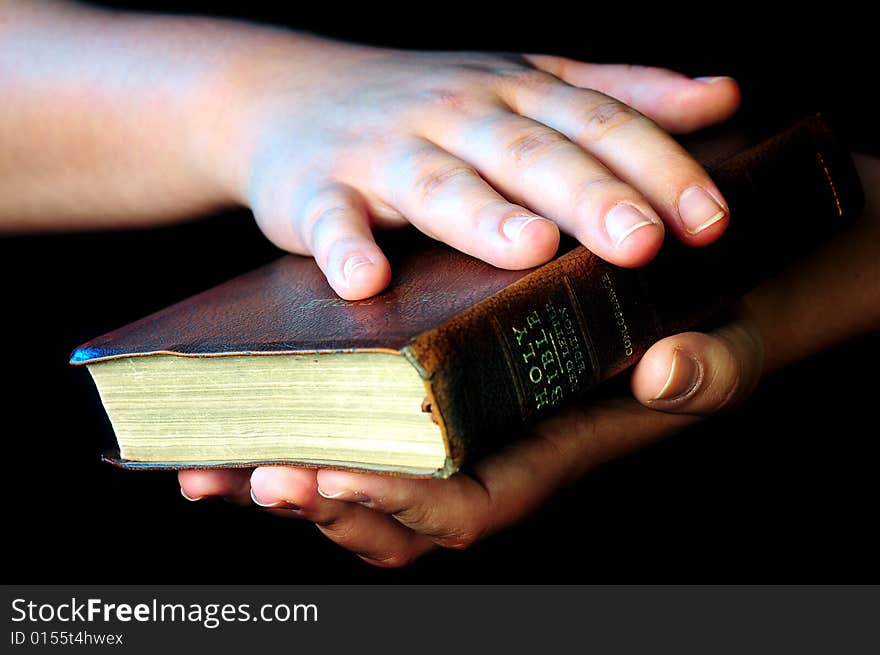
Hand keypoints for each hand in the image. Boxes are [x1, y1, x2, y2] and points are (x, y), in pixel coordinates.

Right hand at [3, 5, 736, 294]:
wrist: (283, 92)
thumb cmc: (424, 103)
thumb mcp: (524, 83)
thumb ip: (618, 92)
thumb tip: (721, 96)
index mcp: (513, 94)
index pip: (598, 124)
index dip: (659, 168)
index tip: (713, 221)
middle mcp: (455, 114)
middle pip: (530, 153)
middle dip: (589, 195)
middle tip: (644, 242)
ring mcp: (382, 151)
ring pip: (439, 182)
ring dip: (482, 216)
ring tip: (528, 250)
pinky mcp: (317, 190)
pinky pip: (331, 219)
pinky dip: (345, 246)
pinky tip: (365, 280)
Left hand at [179, 308, 764, 565]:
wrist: (689, 301)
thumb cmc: (703, 338)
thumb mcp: (715, 351)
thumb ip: (701, 372)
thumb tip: (666, 370)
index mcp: (545, 456)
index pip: (465, 506)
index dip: (399, 501)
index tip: (330, 475)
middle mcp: (489, 452)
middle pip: (392, 504)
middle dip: (318, 495)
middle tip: (243, 474)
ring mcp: (457, 427)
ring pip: (362, 473)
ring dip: (287, 470)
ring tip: (207, 464)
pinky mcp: (435, 390)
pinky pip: (362, 427)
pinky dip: (304, 431)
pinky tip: (242, 422)